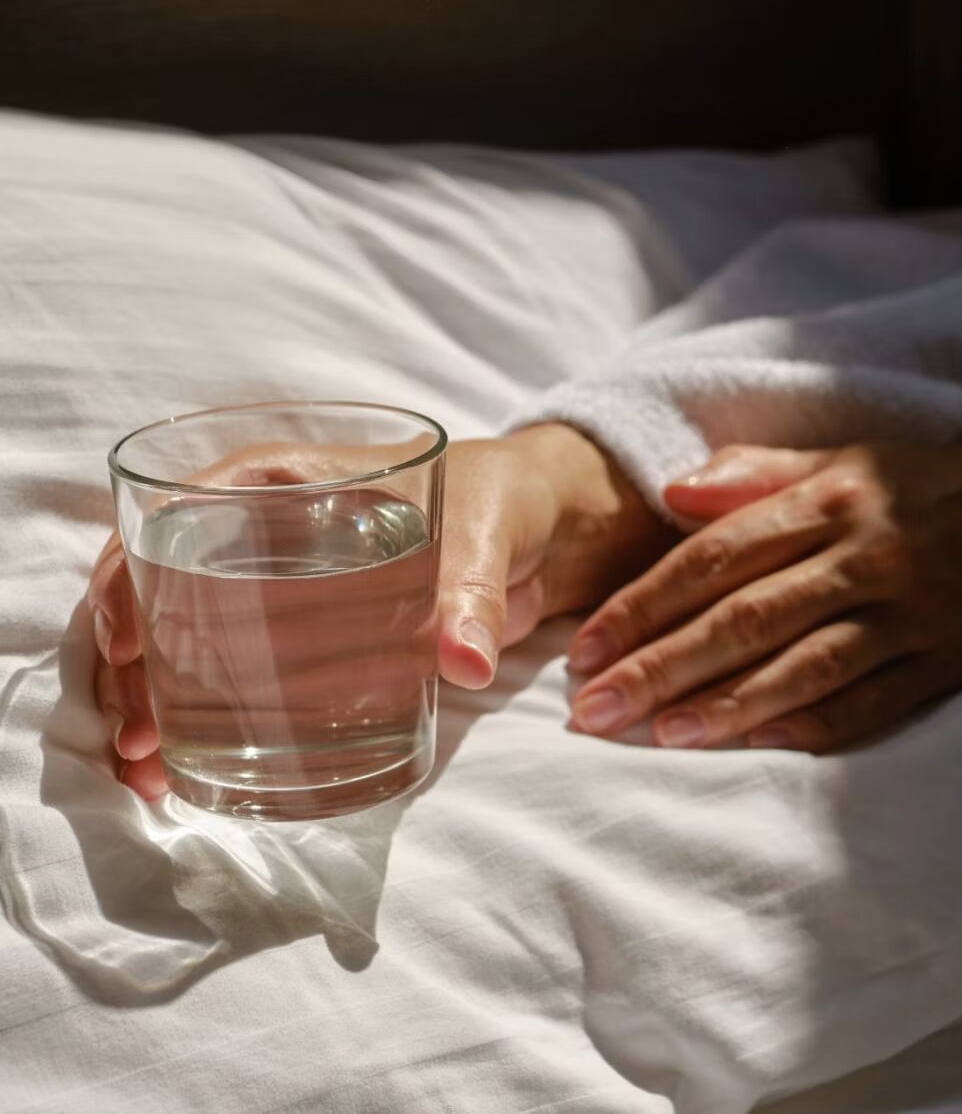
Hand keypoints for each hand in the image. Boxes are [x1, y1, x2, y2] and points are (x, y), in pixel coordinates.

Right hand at [89, 425, 665, 797]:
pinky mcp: (316, 641)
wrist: (542, 532)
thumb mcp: (489, 528)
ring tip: (149, 772)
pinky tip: (196, 773)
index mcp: (291, 480)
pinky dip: (213, 718)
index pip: (182, 510)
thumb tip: (465, 660)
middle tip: (137, 740)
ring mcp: (286, 590)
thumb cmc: (505, 498)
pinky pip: (246, 674)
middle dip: (133, 662)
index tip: (128, 640)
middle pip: (165, 587)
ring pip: (190, 638)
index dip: (134, 570)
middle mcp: (269, 533)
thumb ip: (474, 588)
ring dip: (158, 701)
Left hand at [567, 436, 961, 752]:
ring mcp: (906, 614)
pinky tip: (749, 746)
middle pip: (744, 618)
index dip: (643, 604)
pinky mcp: (943, 661)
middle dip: (661, 666)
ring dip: (725, 705)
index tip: (585, 648)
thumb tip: (668, 494)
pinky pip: (869, 703)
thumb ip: (749, 475)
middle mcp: (862, 556)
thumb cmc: (913, 483)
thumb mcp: (836, 460)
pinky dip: (807, 725)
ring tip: (657, 735)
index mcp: (825, 502)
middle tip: (592, 710)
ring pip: (802, 666)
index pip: (713, 558)